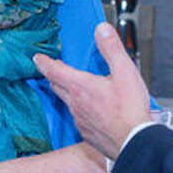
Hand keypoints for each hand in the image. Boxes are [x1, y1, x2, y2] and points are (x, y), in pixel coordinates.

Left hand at [33, 23, 150, 160]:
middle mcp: (76, 104)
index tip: (37, 58)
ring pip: (68, 103)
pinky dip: (81, 110)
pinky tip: (92, 110)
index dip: (44, 62)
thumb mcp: (125, 71)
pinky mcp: (88, 134)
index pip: (54, 70)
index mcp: (81, 87)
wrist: (135, 143)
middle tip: (54, 69)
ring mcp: (80, 120)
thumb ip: (111, 48)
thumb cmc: (130, 110)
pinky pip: (79, 118)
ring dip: (69, 93)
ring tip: (77, 87)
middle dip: (54, 75)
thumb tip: (101, 29)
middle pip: (58, 86)